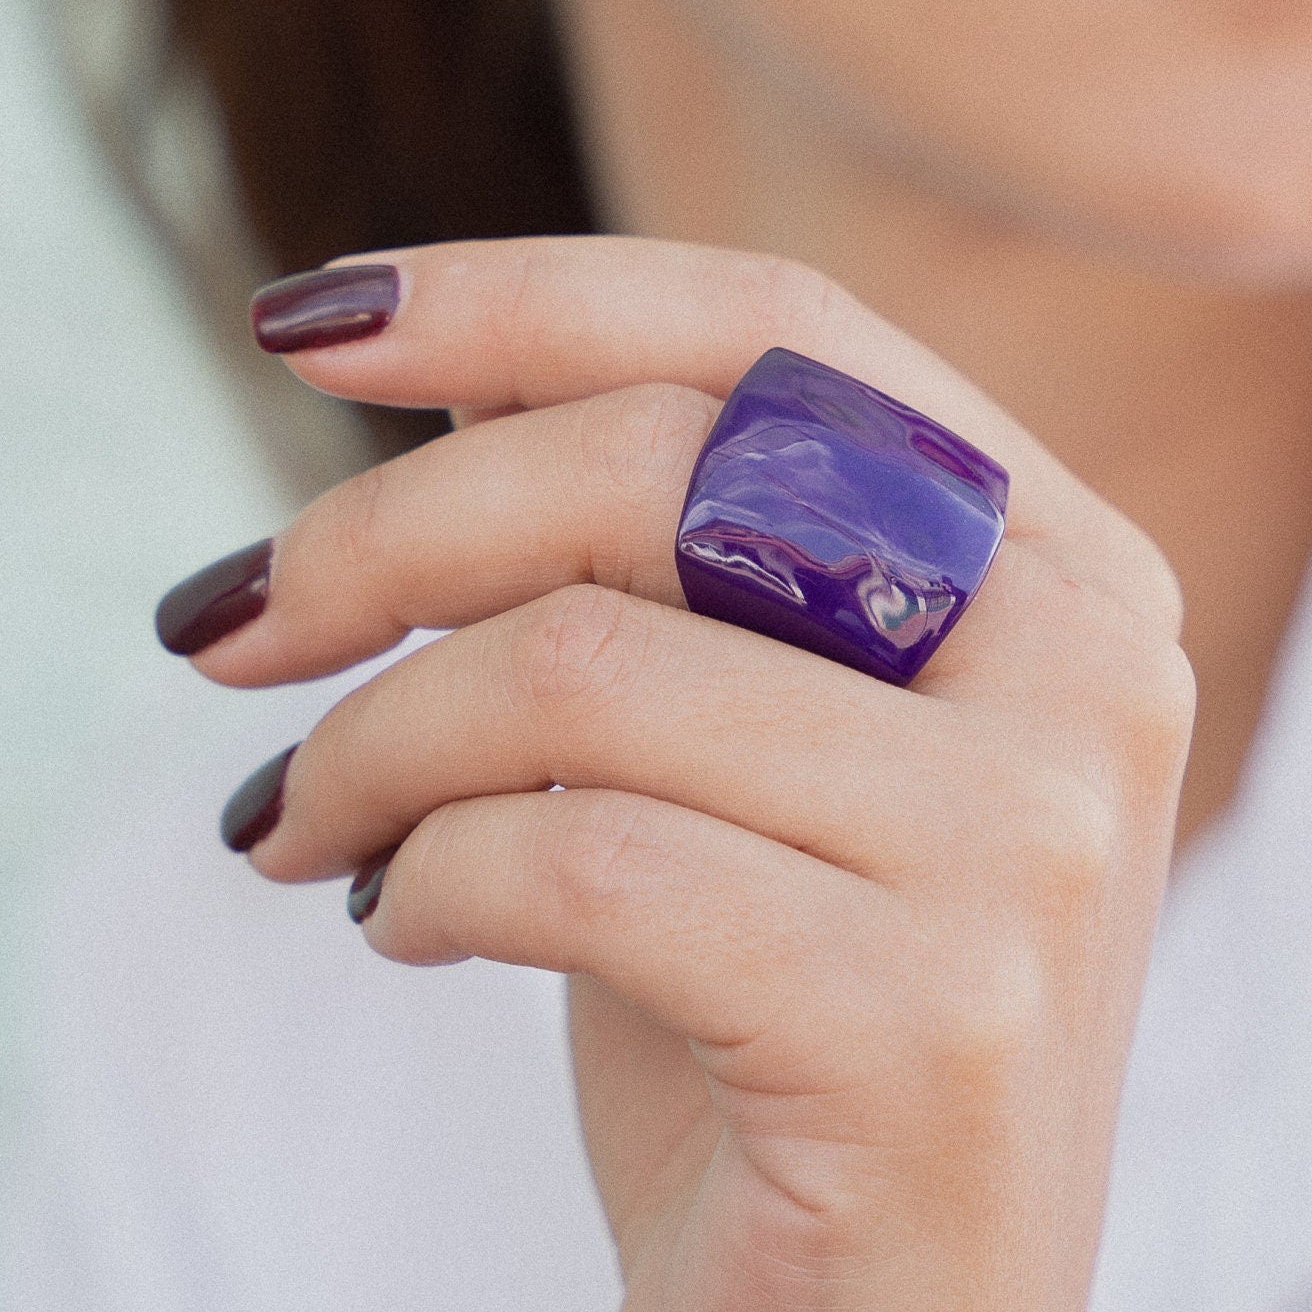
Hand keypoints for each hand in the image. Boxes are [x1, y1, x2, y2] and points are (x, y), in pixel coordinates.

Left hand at [184, 240, 1195, 1311]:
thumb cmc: (773, 1021)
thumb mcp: (719, 740)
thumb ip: (643, 545)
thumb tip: (438, 349)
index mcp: (1064, 559)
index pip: (783, 331)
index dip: (530, 290)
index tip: (309, 319)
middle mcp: (1090, 665)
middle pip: (664, 463)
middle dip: (385, 533)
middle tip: (222, 625)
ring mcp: (1034, 841)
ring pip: (583, 667)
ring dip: (371, 745)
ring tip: (299, 826)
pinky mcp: (934, 1019)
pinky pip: (577, 864)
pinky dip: (424, 885)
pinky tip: (403, 926)